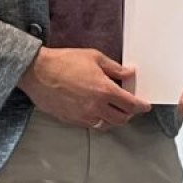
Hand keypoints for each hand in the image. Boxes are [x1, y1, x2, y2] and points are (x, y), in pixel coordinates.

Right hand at [18, 47, 142, 129]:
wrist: (37, 72)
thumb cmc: (63, 62)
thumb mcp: (94, 57)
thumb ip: (115, 68)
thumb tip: (128, 73)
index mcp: (104, 91)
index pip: (130, 105)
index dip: (141, 106)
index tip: (145, 106)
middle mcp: (95, 107)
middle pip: (121, 119)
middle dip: (128, 114)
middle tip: (128, 106)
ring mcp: (82, 116)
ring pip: (106, 125)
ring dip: (113, 119)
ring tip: (112, 109)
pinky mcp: (71, 120)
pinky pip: (90, 125)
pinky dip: (97, 120)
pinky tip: (95, 110)